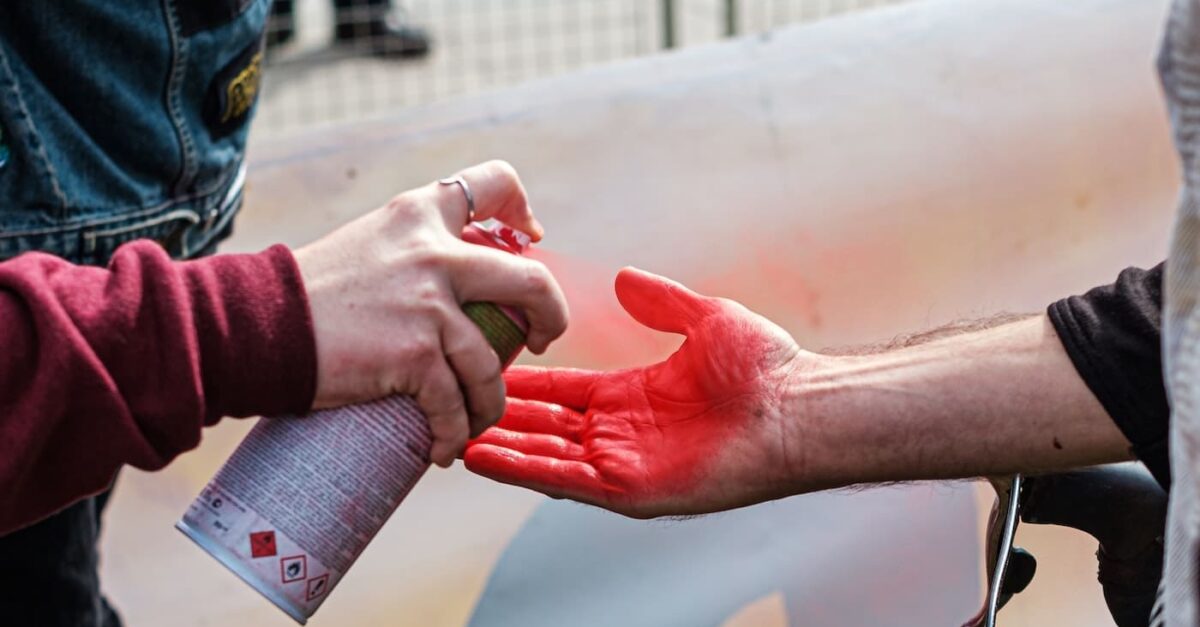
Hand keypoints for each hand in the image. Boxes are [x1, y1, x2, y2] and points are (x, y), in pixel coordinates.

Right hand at [294, 160, 568, 465]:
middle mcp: (433, 252)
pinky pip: (455, 404)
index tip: (529, 238)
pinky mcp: (414, 355)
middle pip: (531, 281)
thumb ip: (414, 254)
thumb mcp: (367, 246)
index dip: (521, 210)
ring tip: (471, 420)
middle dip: (551, 317)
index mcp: (419, 215)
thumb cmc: (306, 296)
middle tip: (540, 340)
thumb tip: (455, 287)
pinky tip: (442, 446)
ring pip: (492, 364)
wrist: (253, 326)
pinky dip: (453, 432)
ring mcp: (429, 305)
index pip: (492, 182)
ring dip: (489, 402)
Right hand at [464, 267, 804, 517]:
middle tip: (449, 402)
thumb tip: (623, 279)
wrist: (797, 406)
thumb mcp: (703, 318)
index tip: (484, 367)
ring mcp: (622, 463)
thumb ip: (661, 301)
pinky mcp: (629, 489)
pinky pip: (563, 478)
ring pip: (543, 453)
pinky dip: (521, 469)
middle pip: (543, 425)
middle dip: (498, 416)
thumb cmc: (764, 368)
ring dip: (498, 444)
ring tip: (449, 432)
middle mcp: (620, 431)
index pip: (562, 390)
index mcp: (631, 396)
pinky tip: (482, 457)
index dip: (523, 380)